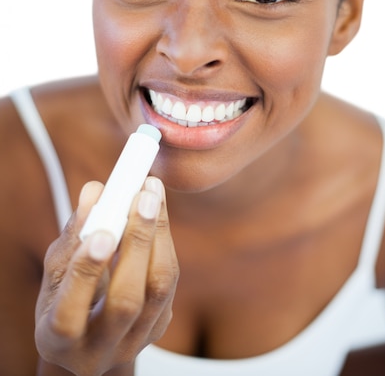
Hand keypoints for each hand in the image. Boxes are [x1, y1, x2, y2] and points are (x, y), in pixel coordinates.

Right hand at [35, 177, 178, 375]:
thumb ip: (72, 235)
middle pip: (126, 301)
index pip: (70, 313)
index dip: (86, 272)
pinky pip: (168, 282)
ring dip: (158, 235)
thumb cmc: (63, 298)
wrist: (89, 338)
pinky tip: (156, 214)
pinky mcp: (158, 327)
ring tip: (153, 194)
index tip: (102, 232)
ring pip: (158, 290)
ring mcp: (133, 344)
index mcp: (57, 341)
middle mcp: (97, 352)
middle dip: (137, 242)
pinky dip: (163, 242)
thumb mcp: (56, 272)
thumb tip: (94, 191)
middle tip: (143, 197)